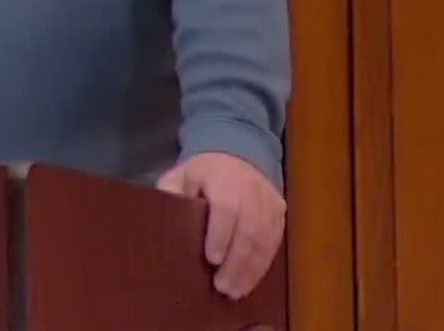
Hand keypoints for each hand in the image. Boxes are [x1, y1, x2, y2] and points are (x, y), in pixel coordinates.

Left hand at [156, 151, 284, 299]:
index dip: (220, 235)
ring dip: (251, 269)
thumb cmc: (204, 172)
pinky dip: (264, 263)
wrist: (238, 152)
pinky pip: (275, 240)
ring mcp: (268, 200)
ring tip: (236, 291)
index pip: (225, 208)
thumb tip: (164, 217)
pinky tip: (250, 280)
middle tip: (223, 287)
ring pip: (265, 239)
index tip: (211, 259)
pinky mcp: (279, 211)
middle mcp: (250, 189)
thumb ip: (172, 192)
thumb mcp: (182, 174)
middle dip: (236, 262)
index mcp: (223, 178)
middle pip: (249, 229)